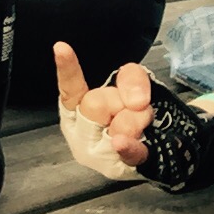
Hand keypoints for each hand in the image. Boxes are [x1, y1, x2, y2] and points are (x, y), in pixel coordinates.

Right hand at [54, 42, 152, 167]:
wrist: (153, 146)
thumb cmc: (127, 114)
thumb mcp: (128, 85)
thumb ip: (130, 78)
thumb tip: (135, 100)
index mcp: (75, 109)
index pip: (69, 87)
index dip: (66, 68)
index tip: (61, 47)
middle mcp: (80, 132)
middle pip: (96, 103)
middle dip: (120, 99)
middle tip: (130, 107)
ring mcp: (98, 153)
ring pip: (118, 123)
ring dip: (137, 118)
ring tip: (138, 124)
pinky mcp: (121, 166)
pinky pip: (127, 153)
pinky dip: (125, 147)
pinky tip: (119, 142)